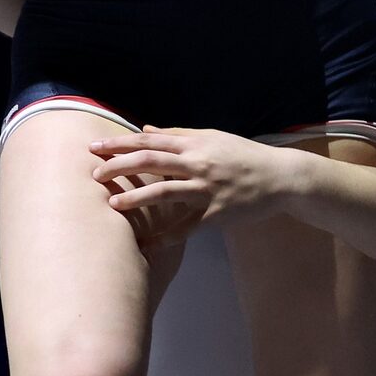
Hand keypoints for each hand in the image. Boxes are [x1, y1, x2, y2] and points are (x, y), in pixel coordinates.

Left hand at [89, 128, 304, 237]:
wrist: (280, 177)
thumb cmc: (243, 155)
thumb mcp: (212, 138)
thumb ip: (178, 134)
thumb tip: (145, 129)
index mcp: (194, 143)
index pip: (149, 140)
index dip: (120, 143)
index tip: (95, 148)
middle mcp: (198, 163)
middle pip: (151, 161)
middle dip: (119, 166)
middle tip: (95, 174)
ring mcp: (207, 189)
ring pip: (166, 192)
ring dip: (137, 198)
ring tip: (113, 205)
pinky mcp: (217, 213)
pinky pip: (187, 227)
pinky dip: (166, 237)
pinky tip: (148, 245)